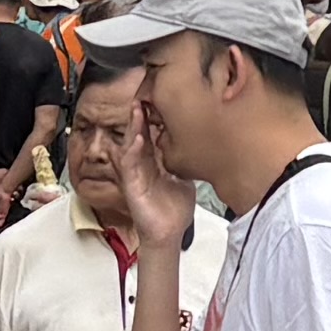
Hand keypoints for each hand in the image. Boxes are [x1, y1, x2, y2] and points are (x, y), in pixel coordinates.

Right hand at [115, 102, 199, 255]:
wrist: (169, 233)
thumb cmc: (174, 210)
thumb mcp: (184, 179)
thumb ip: (185, 163)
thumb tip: (200, 147)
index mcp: (155, 162)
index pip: (152, 135)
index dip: (154, 118)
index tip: (159, 100)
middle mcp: (143, 166)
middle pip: (139, 135)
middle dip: (140, 116)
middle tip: (144, 97)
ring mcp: (135, 175)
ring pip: (131, 145)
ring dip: (133, 128)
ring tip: (137, 110)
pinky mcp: (131, 186)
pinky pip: (129, 166)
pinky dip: (133, 151)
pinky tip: (138, 140)